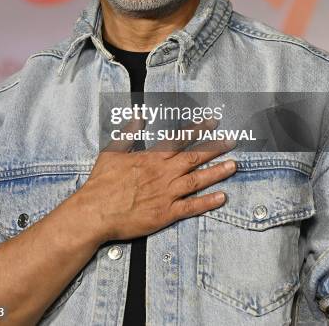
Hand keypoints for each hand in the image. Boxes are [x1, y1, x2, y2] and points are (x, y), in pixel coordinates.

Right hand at [78, 120, 236, 242]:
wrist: (95, 212)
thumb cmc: (102, 183)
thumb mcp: (112, 151)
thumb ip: (129, 132)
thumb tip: (139, 115)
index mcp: (152, 158)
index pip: (180, 139)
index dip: (198, 130)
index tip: (213, 122)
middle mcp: (163, 173)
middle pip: (194, 158)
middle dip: (215, 148)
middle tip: (232, 141)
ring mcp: (166, 194)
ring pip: (197, 181)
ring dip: (217, 172)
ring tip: (233, 165)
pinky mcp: (166, 214)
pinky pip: (191, 207)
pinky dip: (208, 202)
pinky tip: (222, 197)